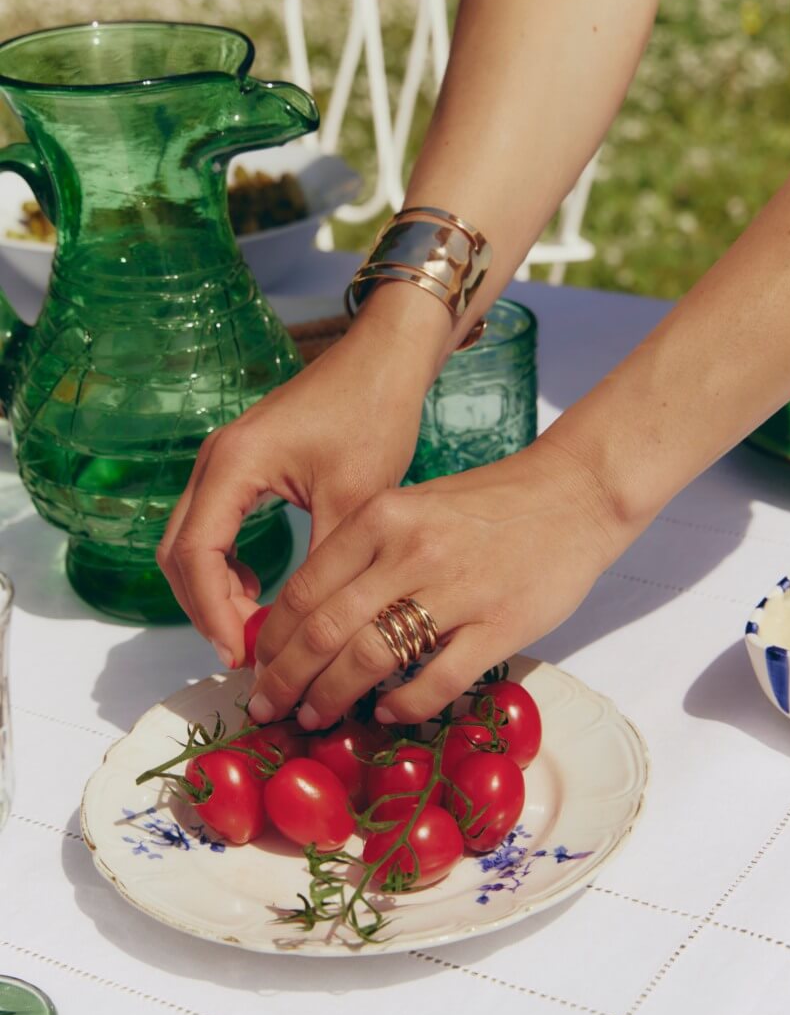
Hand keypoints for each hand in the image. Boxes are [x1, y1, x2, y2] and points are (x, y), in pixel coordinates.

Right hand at [157, 320, 436, 664]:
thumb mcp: (355, 499)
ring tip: (254, 627)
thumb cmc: (372, 415)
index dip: (212, 612)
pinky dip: (224, 565)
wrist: (384, 361)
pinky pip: (211, 526)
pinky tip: (258, 587)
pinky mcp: (239, 466)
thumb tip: (307, 630)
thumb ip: (324, 564)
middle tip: (247, 652)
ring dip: (212, 589)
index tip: (242, 653)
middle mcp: (214, 461)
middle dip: (207, 608)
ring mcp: (222, 462)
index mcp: (233, 464)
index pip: (195, 556)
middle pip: (179, 553)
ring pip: (190, 542)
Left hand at [247, 439, 624, 728]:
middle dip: (286, 680)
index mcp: (381, 516)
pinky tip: (388, 714)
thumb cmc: (488, 504)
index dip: (271, 640)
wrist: (575, 492)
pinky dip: (404, 706)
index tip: (257, 669)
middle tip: (269, 708)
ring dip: (332, 697)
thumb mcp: (413, 506)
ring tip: (316, 718)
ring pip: (370, 659)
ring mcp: (456, 590)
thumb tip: (314, 617)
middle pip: (324, 630)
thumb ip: (366, 554)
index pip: (304, 590)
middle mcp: (410, 551)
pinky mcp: (500, 626)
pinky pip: (437, 680)